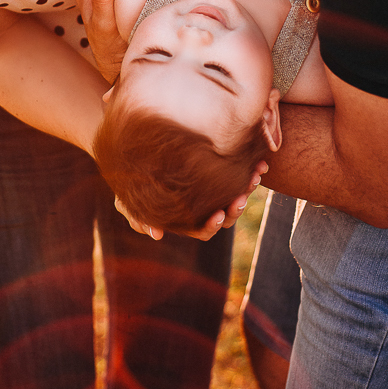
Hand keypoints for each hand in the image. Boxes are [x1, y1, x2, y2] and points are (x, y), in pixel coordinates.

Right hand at [114, 164, 266, 240]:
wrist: (137, 153)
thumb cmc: (131, 183)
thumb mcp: (127, 200)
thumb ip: (137, 216)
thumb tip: (156, 235)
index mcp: (185, 219)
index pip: (204, 230)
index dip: (212, 225)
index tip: (219, 214)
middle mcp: (202, 207)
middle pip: (226, 215)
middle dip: (236, 207)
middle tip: (242, 196)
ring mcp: (212, 190)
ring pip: (236, 195)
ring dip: (248, 188)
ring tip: (256, 174)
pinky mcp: (219, 172)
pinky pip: (239, 175)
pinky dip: (250, 170)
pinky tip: (259, 162)